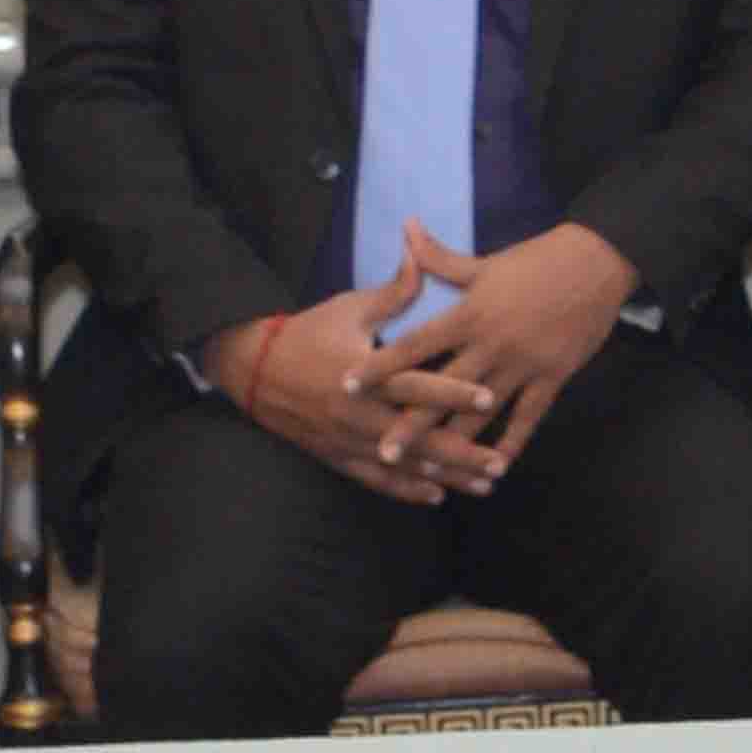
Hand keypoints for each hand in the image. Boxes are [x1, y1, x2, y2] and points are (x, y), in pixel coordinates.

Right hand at [201, 286, 497, 504]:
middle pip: (417, 438)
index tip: (490, 397)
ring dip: (445, 477)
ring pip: (402, 466)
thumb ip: (392, 292)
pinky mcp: (336, 456)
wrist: (251, 369)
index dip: (453, 392)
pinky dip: (406, 490)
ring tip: (484, 485)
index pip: (416, 386)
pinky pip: (375, 480)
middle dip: (460, 453)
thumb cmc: (308, 333)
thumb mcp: (349, 309)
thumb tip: (420, 255)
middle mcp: (357, 414)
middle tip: (499, 463)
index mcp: (364, 375)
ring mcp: (347, 440)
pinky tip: (436, 497)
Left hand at [365, 219, 641, 485]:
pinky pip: (528, 417)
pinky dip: (511, 443)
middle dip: (412, 423)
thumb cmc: (537, 260)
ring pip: (482, 413)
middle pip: (442, 390)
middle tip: (383, 451)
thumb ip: (439, 258)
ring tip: (432, 471)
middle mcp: (491, 343)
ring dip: (456, 444)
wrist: (597, 263)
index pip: (416, 344)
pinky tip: (495, 467)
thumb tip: (406, 227)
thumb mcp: (485, 262)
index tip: (349, 384)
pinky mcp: (552, 376)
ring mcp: (523, 363)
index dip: (382, 365)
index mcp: (470, 313)